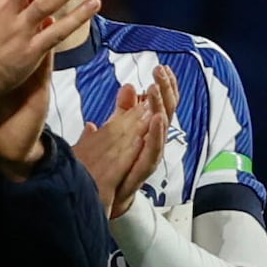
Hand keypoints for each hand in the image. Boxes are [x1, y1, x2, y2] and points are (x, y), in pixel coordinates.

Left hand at [73, 66, 177, 212]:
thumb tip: (130, 86)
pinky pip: (153, 151)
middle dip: (166, 89)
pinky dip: (157, 134)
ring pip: (163, 128)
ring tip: (156, 88)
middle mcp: (152, 141)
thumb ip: (123, 111)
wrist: (99, 198)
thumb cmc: (109, 166)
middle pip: (167, 111)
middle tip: (160, 70)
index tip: (163, 67)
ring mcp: (149, 155)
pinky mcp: (142, 170)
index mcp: (146, 130)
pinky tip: (156, 118)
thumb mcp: (114, 131)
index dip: (165, 85)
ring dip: (162, 106)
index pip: (161, 103)